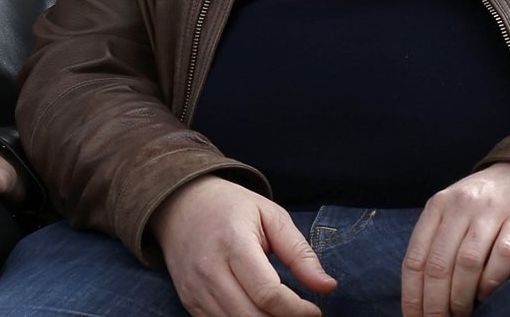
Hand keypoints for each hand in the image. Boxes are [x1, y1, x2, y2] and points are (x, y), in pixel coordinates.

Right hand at [149, 176, 335, 316]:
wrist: (181, 204)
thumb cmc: (231, 207)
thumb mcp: (270, 216)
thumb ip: (299, 252)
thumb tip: (328, 286)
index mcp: (232, 242)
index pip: (268, 293)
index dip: (297, 310)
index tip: (315, 310)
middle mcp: (209, 269)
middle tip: (300, 314)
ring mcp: (196, 288)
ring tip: (281, 314)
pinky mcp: (189, 301)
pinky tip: (258, 313)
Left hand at [401, 162, 509, 316]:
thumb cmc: (489, 200)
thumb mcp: (455, 210)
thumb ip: (439, 240)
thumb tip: (423, 289)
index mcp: (438, 207)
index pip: (416, 257)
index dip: (412, 294)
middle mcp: (460, 206)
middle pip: (438, 264)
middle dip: (434, 302)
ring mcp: (491, 211)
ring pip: (466, 263)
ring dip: (461, 297)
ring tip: (460, 316)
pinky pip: (503, 255)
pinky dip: (492, 280)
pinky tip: (488, 295)